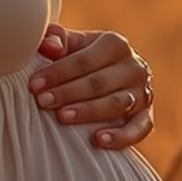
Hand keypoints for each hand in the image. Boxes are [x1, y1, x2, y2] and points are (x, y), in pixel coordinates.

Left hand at [30, 24, 154, 150]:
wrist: (112, 76)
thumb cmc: (84, 60)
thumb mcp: (73, 46)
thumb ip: (57, 40)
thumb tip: (48, 46)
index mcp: (115, 44)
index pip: (83, 60)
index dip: (57, 72)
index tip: (34, 85)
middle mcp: (134, 67)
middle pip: (98, 82)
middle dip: (68, 92)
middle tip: (43, 102)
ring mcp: (143, 92)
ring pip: (116, 104)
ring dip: (88, 111)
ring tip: (62, 117)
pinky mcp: (147, 116)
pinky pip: (139, 128)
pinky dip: (120, 136)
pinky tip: (98, 140)